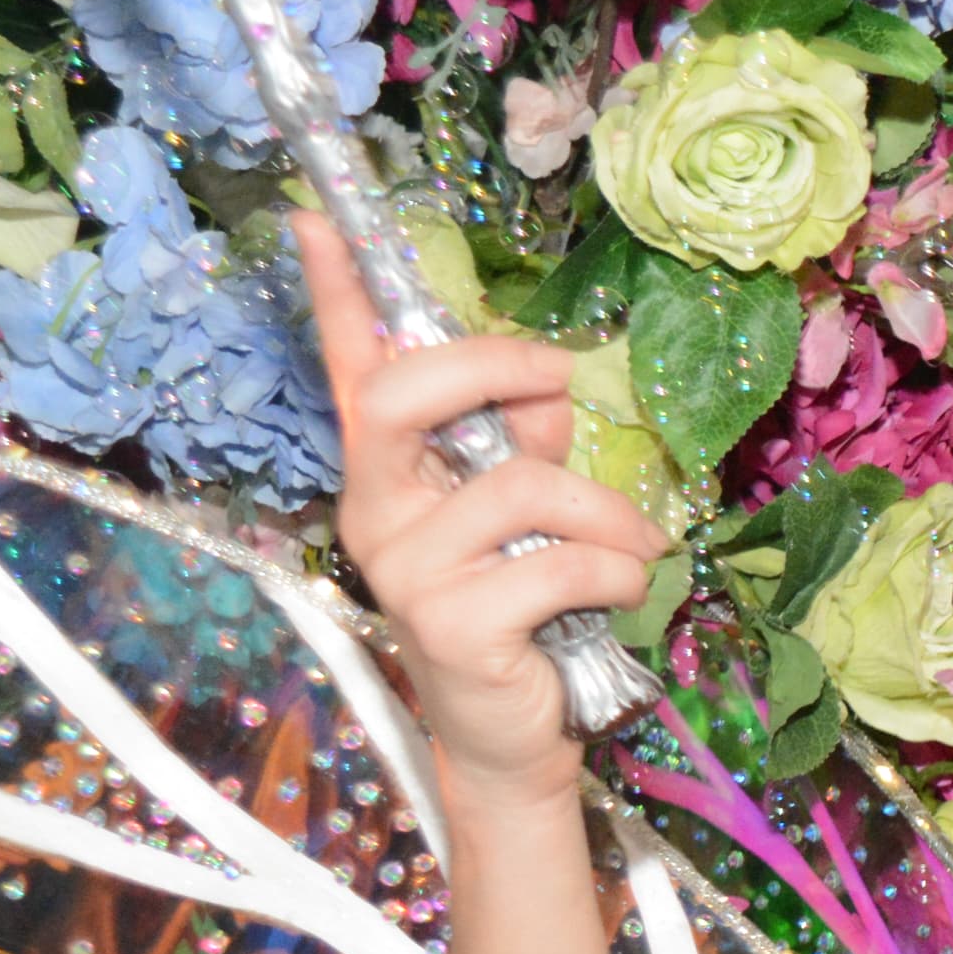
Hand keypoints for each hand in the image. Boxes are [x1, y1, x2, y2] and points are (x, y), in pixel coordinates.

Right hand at [300, 217, 671, 809]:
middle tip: (562, 381)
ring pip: (516, 487)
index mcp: (388, 471)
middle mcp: (374, 509)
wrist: (512, 735)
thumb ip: (525, 440)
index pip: (351, 369)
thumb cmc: (526, 610)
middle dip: (497, 367)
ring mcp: (402, 567)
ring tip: (638, 546)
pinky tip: (624, 591)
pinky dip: (616, 571)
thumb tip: (547, 379)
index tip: (314, 218)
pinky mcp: (448, 623)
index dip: (336, 294)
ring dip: (604, 512)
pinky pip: (556, 564)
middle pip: (406, 393)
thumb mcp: (528, 512)